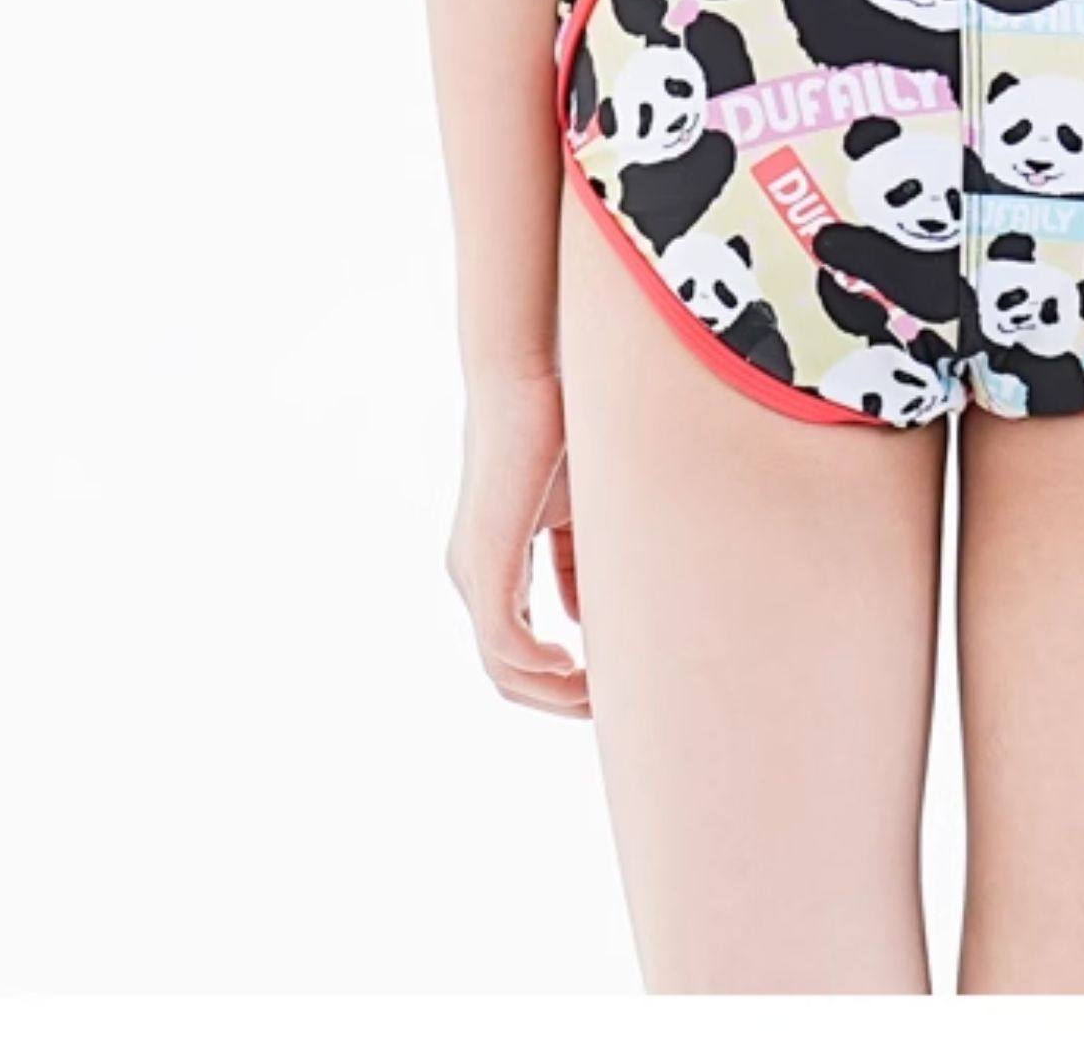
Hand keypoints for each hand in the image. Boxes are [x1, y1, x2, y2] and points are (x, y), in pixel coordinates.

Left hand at [445, 369, 587, 715]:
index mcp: (495, 563)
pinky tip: (576, 666)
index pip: (519, 645)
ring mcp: (473, 571)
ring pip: (502, 666)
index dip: (563, 676)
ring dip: (553, 692)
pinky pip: (505, 643)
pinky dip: (539, 667)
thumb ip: (582, 562)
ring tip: (598, 697)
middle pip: (507, 671)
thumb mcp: (579, 510)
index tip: (609, 685)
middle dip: (559, 696)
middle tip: (608, 708)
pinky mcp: (484, 561)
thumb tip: (591, 618)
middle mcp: (474, 574)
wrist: (526, 376)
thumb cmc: (558, 426)